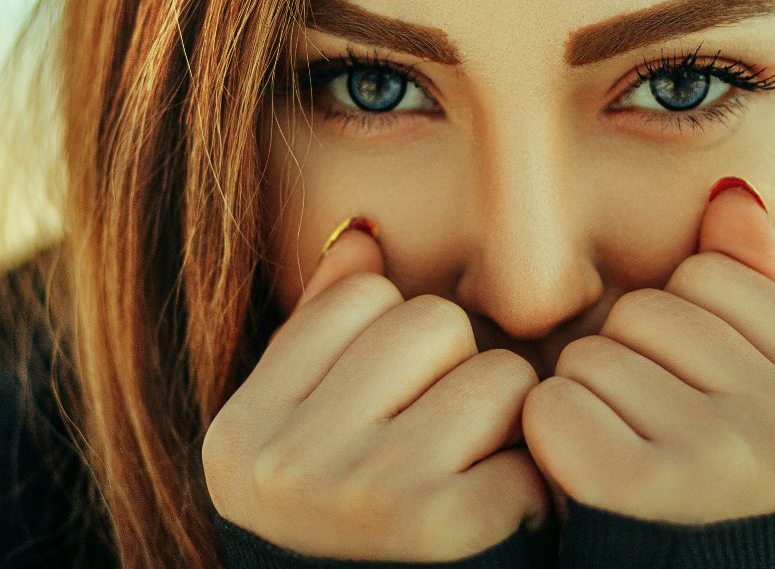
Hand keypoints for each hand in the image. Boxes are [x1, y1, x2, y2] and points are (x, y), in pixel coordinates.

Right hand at [202, 216, 554, 561]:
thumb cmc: (359, 542)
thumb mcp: (307, 445)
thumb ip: (324, 338)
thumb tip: (364, 236)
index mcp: (242, 436)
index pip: (362, 298)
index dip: (401, 347)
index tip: (393, 416)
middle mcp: (286, 464)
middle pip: (432, 323)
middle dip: (457, 376)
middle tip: (443, 452)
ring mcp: (361, 495)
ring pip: (494, 372)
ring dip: (505, 425)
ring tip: (472, 482)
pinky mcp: (443, 527)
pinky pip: (530, 441)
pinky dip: (532, 482)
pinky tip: (500, 523)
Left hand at [520, 177, 774, 524]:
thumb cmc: (716, 495)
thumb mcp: (763, 397)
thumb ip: (758, 292)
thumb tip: (728, 194)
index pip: (713, 275)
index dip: (681, 327)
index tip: (698, 401)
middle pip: (649, 311)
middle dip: (629, 361)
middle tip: (649, 437)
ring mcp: (729, 462)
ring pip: (595, 352)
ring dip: (586, 400)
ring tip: (623, 460)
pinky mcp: (644, 492)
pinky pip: (554, 404)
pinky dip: (549, 436)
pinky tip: (582, 481)